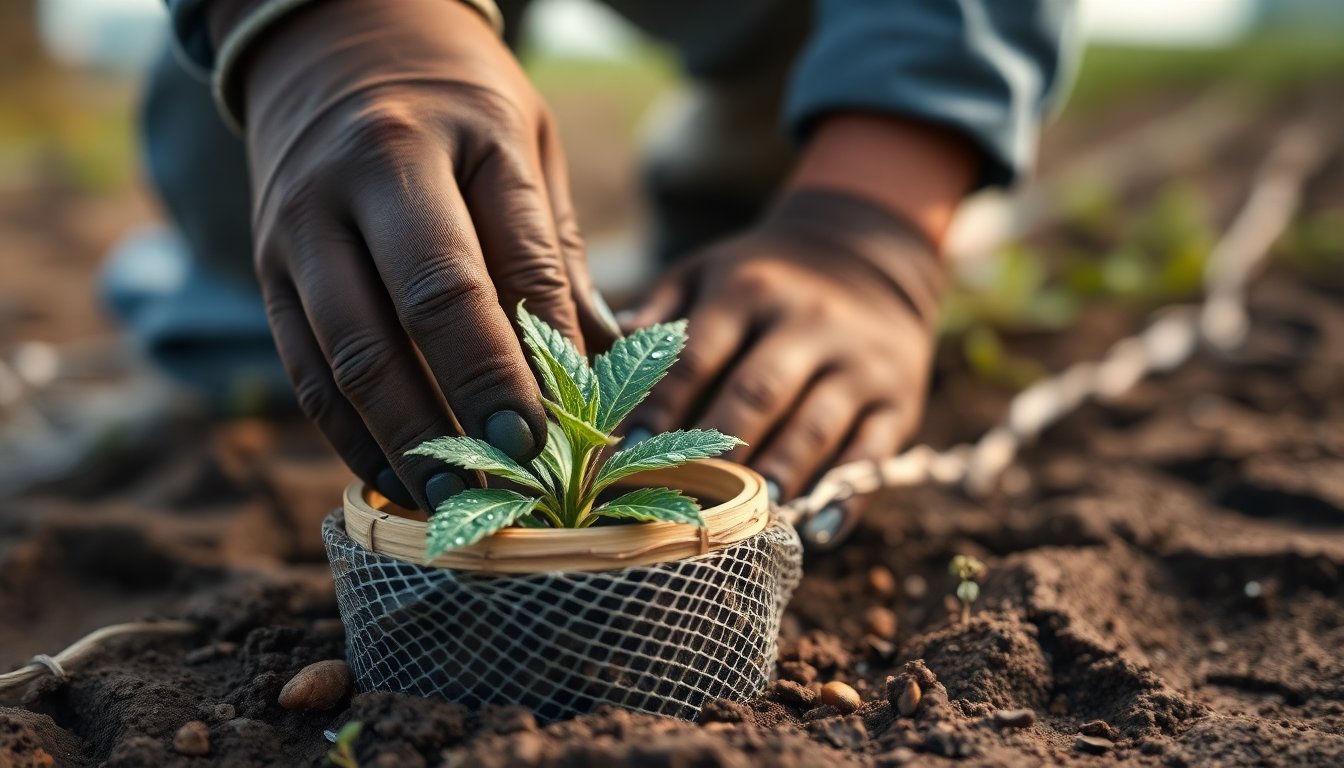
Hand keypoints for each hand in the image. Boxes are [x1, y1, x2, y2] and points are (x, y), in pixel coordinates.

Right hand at [237, 0, 616, 508]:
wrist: (326, 37)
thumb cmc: (452, 99)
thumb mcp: (523, 139)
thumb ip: (554, 247)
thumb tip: (605, 360)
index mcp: (452, 134)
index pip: (511, 257)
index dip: (544, 353)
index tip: (574, 430)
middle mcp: (364, 177)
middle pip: (424, 309)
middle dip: (476, 404)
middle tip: (522, 476)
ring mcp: (301, 225)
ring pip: (350, 353)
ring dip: (408, 440)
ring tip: (459, 500)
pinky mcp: (265, 269)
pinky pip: (303, 367)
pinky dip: (347, 434)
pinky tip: (393, 477)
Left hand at [624, 190, 943, 546]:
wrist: (868, 257)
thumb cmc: (761, 280)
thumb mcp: (705, 272)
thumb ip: (656, 316)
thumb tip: (597, 373)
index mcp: (748, 289)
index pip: (697, 355)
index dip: (661, 408)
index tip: (626, 455)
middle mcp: (807, 322)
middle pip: (757, 393)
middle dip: (716, 452)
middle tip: (677, 500)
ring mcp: (859, 363)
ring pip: (814, 427)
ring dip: (777, 477)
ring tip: (743, 524)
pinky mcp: (898, 399)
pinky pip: (873, 453)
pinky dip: (846, 495)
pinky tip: (816, 530)